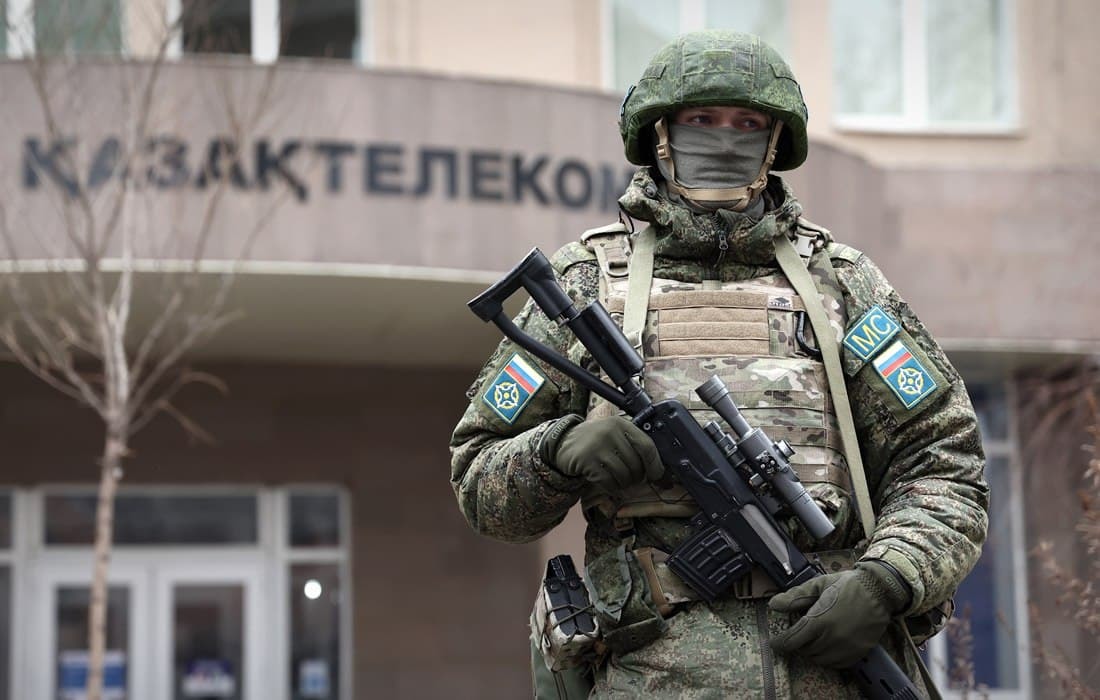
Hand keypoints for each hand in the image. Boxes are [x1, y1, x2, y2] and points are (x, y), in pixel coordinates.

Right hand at [545, 416, 663, 492]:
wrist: (564, 443)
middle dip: (636, 478)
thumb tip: (659, 472)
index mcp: (621, 424)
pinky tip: (607, 482)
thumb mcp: (614, 435)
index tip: (658, 477)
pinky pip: (609, 482)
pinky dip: (612, 487)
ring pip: (624, 476)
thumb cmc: (596, 442)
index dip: (655, 465)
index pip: (647, 446)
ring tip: (617, 480)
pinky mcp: (586, 461)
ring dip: (623, 484)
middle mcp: (610, 432)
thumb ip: (634, 446)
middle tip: (631, 479)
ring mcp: (597, 446)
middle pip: (636, 465)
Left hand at [768, 561, 910, 668]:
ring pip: (819, 660)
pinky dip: (828, 658)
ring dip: (812, 652)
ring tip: (813, 639)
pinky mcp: (858, 653)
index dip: (780, 644)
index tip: (775, 643)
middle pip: (804, 651)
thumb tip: (774, 605)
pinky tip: (828, 646)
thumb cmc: (847, 585)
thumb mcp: (818, 585)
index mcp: (819, 620)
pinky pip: (837, 664)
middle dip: (797, 644)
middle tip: (798, 635)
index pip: (792, 641)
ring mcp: (846, 648)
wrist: (879, 590)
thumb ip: (795, 597)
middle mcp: (832, 638)